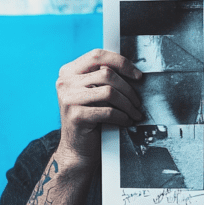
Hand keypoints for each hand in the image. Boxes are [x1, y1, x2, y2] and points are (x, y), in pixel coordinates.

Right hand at [55, 49, 144, 164]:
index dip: (121, 62)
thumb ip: (102, 78)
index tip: (137, 75)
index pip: (97, 55)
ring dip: (127, 104)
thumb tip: (131, 70)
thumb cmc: (89, 119)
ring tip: (134, 112)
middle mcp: (65, 83)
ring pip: (109, 92)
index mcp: (68, 72)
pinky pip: (108, 111)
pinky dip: (122, 117)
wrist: (77, 149)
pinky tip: (126, 121)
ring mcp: (68, 99)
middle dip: (128, 88)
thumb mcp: (92, 93)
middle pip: (106, 73)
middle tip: (137, 101)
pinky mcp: (76, 116)